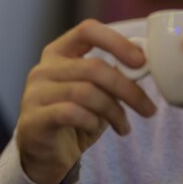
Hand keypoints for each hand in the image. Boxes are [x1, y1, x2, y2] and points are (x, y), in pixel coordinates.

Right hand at [15, 19, 156, 183]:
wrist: (48, 152)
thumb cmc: (79, 115)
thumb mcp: (100, 90)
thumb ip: (115, 73)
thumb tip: (145, 64)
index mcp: (61, 51)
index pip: (88, 31)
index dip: (117, 42)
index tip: (141, 61)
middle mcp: (44, 68)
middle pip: (94, 67)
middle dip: (128, 89)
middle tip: (149, 107)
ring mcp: (35, 93)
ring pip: (86, 92)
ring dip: (114, 111)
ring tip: (125, 125)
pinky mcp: (33, 119)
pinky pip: (71, 113)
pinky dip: (92, 122)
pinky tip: (96, 128)